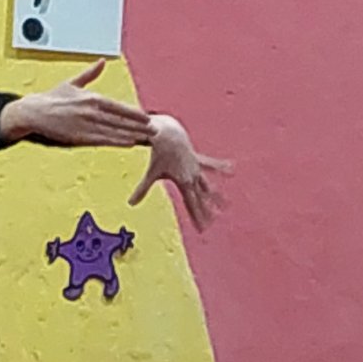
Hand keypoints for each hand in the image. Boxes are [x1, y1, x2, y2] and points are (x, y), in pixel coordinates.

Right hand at [0, 61, 153, 147]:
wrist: (33, 112)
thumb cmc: (51, 98)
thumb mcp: (72, 83)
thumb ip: (90, 74)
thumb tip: (102, 61)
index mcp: (91, 97)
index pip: (119, 106)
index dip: (134, 112)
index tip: (148, 117)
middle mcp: (91, 110)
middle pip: (121, 119)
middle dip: (139, 125)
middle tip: (155, 129)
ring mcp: (86, 124)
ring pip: (115, 130)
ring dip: (132, 134)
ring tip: (147, 138)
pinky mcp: (79, 136)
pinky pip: (103, 140)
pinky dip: (118, 141)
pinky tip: (129, 143)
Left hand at [129, 115, 231, 231]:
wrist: (168, 133)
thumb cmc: (159, 153)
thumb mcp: (152, 173)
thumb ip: (142, 189)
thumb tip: (130, 204)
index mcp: (184, 182)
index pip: (192, 204)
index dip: (197, 217)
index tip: (202, 229)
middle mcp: (193, 176)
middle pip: (201, 198)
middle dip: (206, 211)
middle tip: (212, 224)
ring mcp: (197, 168)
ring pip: (208, 185)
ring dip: (216, 195)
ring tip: (226, 205)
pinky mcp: (198, 160)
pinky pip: (211, 165)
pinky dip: (221, 167)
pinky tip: (232, 169)